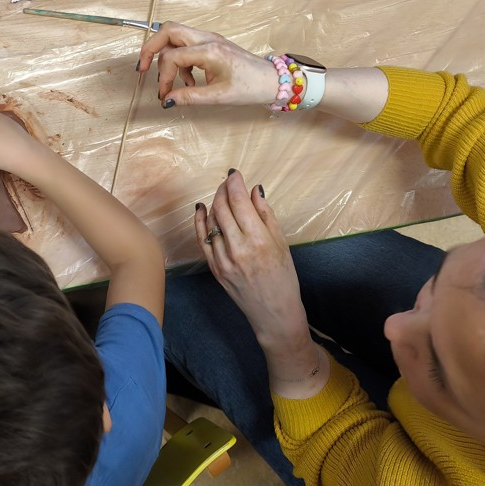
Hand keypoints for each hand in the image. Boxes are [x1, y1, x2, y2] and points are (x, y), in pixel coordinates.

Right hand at [136, 22, 276, 107]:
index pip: (172, 56)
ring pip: (175, 34)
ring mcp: (210, 38)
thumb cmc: (250, 87)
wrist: (271, 80)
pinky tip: (189, 80)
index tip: (164, 95)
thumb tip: (167, 100)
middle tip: (142, 68)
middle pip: (168, 30)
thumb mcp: (218, 96)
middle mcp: (208, 39)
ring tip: (175, 82)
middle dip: (151, 48)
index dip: (162, 76)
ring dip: (167, 55)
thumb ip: (189, 97)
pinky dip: (180, 59)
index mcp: (210, 51)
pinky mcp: (212, 42)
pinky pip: (186, 43)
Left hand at [194, 171, 308, 349]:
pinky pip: (202, 240)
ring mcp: (223, 260)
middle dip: (223, 190)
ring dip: (215, 204)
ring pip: (211, 222)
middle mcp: (238, 249)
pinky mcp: (214, 268)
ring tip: (221, 195)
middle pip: (222, 208)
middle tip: (228, 182)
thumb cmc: (284, 278)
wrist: (273, 312)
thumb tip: (255, 190)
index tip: (234, 173)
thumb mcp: (282, 244)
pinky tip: (202, 209)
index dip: (234, 183)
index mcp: (259, 241)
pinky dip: (200, 222)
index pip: (239, 202)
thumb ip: (266, 215)